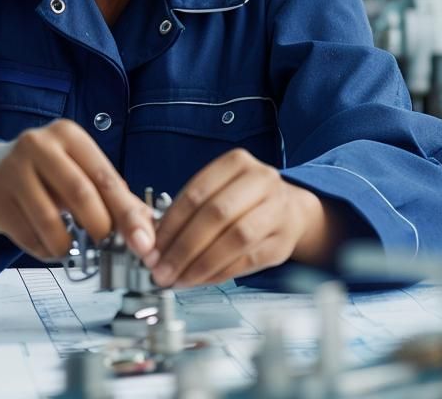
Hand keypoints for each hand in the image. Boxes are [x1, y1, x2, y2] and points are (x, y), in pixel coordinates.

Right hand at [0, 119, 155, 261]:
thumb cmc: (43, 175)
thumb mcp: (79, 174)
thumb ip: (113, 198)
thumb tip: (146, 231)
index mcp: (68, 134)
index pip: (105, 177)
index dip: (127, 213)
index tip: (143, 242)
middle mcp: (38, 144)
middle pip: (80, 193)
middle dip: (101, 228)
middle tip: (108, 246)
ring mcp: (12, 170)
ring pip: (51, 221)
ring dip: (68, 244)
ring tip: (73, 248)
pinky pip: (29, 236)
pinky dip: (45, 249)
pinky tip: (47, 243)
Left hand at [149, 149, 334, 287]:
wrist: (290, 211)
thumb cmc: (244, 202)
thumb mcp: (216, 192)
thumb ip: (186, 214)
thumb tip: (153, 245)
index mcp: (237, 163)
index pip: (196, 194)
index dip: (170, 225)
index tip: (152, 248)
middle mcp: (262, 181)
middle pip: (216, 215)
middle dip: (183, 248)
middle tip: (162, 268)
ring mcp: (277, 210)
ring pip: (235, 239)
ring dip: (201, 264)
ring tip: (180, 278)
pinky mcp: (282, 241)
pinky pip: (247, 261)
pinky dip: (219, 273)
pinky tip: (201, 279)